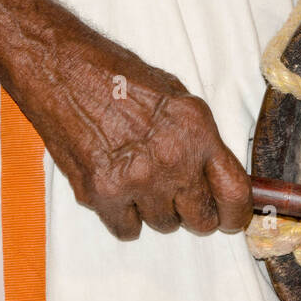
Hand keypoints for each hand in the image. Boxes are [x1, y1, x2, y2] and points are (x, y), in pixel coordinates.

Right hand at [12, 31, 251, 240]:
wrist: (64, 71)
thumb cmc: (118, 78)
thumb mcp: (178, 98)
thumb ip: (201, 140)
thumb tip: (217, 175)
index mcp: (197, 134)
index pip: (235, 192)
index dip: (237, 214)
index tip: (232, 219)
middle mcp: (172, 161)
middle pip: (202, 220)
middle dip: (197, 215)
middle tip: (183, 200)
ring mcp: (136, 180)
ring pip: (164, 226)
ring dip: (158, 211)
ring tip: (141, 179)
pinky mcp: (101, 193)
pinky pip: (127, 229)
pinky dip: (125, 216)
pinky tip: (119, 189)